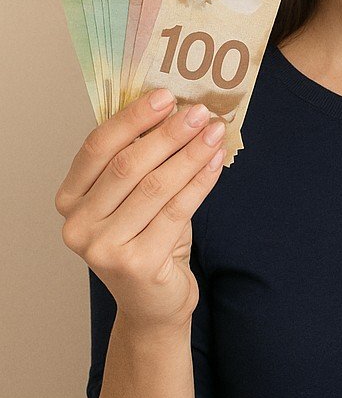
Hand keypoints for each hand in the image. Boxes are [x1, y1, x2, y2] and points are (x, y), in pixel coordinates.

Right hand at [54, 89, 226, 331]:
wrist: (153, 302)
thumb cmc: (145, 238)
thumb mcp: (133, 197)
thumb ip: (140, 159)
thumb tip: (175, 109)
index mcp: (69, 199)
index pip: (97, 147)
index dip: (132, 118)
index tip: (165, 96)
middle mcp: (77, 225)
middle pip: (127, 165)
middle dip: (167, 133)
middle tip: (198, 112)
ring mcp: (103, 248)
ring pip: (154, 186)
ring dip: (189, 154)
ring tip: (213, 132)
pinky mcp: (136, 265)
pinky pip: (176, 211)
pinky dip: (199, 181)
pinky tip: (215, 162)